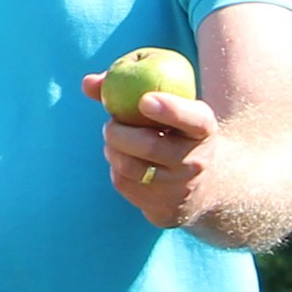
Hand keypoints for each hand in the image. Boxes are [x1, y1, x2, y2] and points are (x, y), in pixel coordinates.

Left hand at [79, 68, 215, 231]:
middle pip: (149, 145)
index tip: (144, 100)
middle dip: (118, 132)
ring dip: (112, 150)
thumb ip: (128, 87)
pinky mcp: (163, 208)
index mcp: (203, 129)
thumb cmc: (174, 131)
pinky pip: (124, 184)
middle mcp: (196, 161)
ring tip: (115, 142)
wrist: (204, 183)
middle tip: (110, 124)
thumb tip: (87, 83)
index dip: (170, 109)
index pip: (193, 119)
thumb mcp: (167, 107)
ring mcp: (180, 188)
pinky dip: (115, 168)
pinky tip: (123, 161)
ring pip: (130, 167)